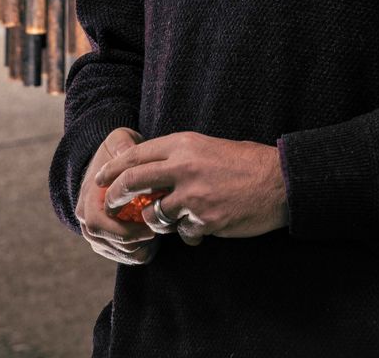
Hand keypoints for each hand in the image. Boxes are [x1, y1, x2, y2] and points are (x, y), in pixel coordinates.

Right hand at [75, 127, 161, 265]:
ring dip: (141, 249)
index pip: (98, 224)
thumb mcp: (119, 140)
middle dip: (136, 242)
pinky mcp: (108, 241)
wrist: (114, 164)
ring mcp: (96, 232)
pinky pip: (124, 257)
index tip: (150, 225)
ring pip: (119, 254)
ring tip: (158, 232)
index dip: (124, 230)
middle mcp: (86, 219)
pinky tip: (154, 240)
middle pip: (110, 243)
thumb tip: (125, 155)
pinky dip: (141, 253)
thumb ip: (122, 145)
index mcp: (87, 198)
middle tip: (159, 231)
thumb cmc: (117, 152)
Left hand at [88, 131, 290, 245]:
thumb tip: (149, 171)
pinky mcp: (205, 220)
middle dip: (115, 196)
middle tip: (110, 205)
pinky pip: (182, 232)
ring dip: (157, 221)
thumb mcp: (206, 147)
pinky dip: (188, 234)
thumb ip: (177, 158)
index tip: (100, 179)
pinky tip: (201, 228)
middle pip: (133, 182)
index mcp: (182, 145)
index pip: (135, 156)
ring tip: (171, 219)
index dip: (112, 169)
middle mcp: (183, 167)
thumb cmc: (244, 162)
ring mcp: (193, 195)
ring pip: (155, 214)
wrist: (278, 181)